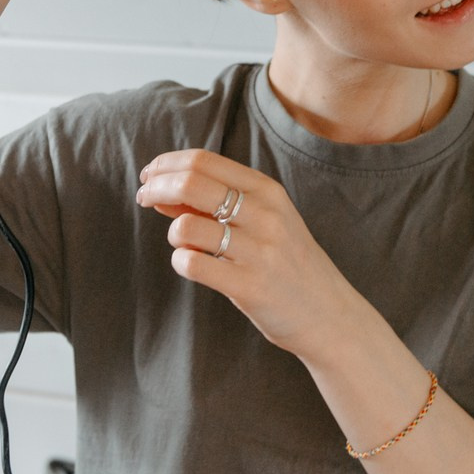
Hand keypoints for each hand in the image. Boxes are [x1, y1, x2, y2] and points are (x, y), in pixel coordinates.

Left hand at [135, 148, 359, 358]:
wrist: (328, 313)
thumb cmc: (287, 262)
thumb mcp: (262, 221)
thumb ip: (214, 203)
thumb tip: (160, 189)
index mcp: (267, 190)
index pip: (203, 160)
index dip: (166, 164)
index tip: (149, 176)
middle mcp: (265, 214)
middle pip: (191, 183)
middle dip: (156, 187)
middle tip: (144, 198)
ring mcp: (259, 250)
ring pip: (186, 226)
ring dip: (173, 233)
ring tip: (185, 244)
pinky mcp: (249, 286)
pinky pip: (192, 264)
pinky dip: (181, 262)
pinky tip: (192, 265)